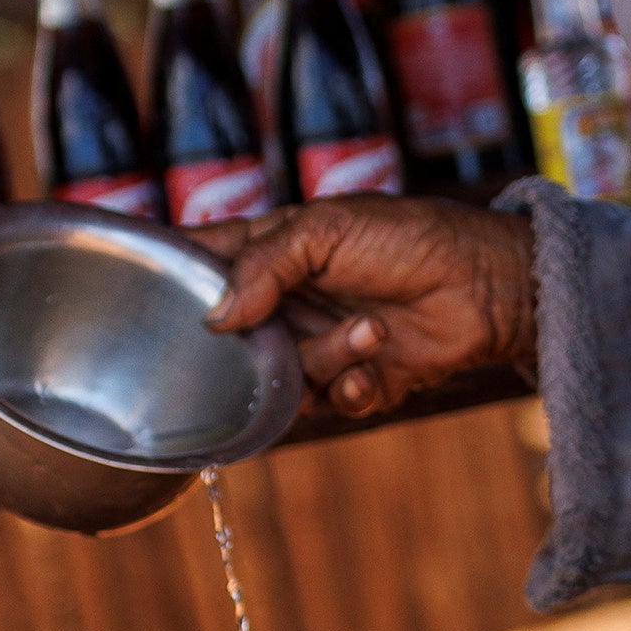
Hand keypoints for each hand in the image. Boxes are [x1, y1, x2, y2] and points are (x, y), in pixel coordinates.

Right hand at [205, 198, 535, 420]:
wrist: (487, 283)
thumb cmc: (411, 238)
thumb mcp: (329, 228)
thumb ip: (265, 264)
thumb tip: (217, 316)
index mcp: (276, 251)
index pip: (206, 260)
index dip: (175, 272)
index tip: (143, 284)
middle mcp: (291, 302)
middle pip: (236, 338)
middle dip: (257, 342)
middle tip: (280, 330)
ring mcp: (322, 342)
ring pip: (286, 377)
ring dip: (328, 358)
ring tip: (374, 329)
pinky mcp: (359, 380)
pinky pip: (331, 403)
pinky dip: (353, 388)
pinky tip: (377, 369)